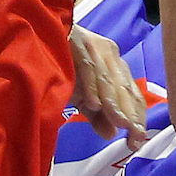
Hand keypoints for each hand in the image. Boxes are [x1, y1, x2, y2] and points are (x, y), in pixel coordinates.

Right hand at [69, 26, 149, 145]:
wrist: (37, 33)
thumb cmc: (61, 64)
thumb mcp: (80, 95)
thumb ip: (96, 115)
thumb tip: (111, 134)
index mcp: (114, 66)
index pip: (132, 95)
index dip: (137, 119)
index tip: (137, 142)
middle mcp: (109, 54)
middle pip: (125, 89)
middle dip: (132, 116)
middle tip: (135, 138)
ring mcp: (94, 46)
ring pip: (109, 80)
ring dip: (115, 104)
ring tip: (122, 125)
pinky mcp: (77, 42)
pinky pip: (88, 67)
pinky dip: (92, 86)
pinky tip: (94, 104)